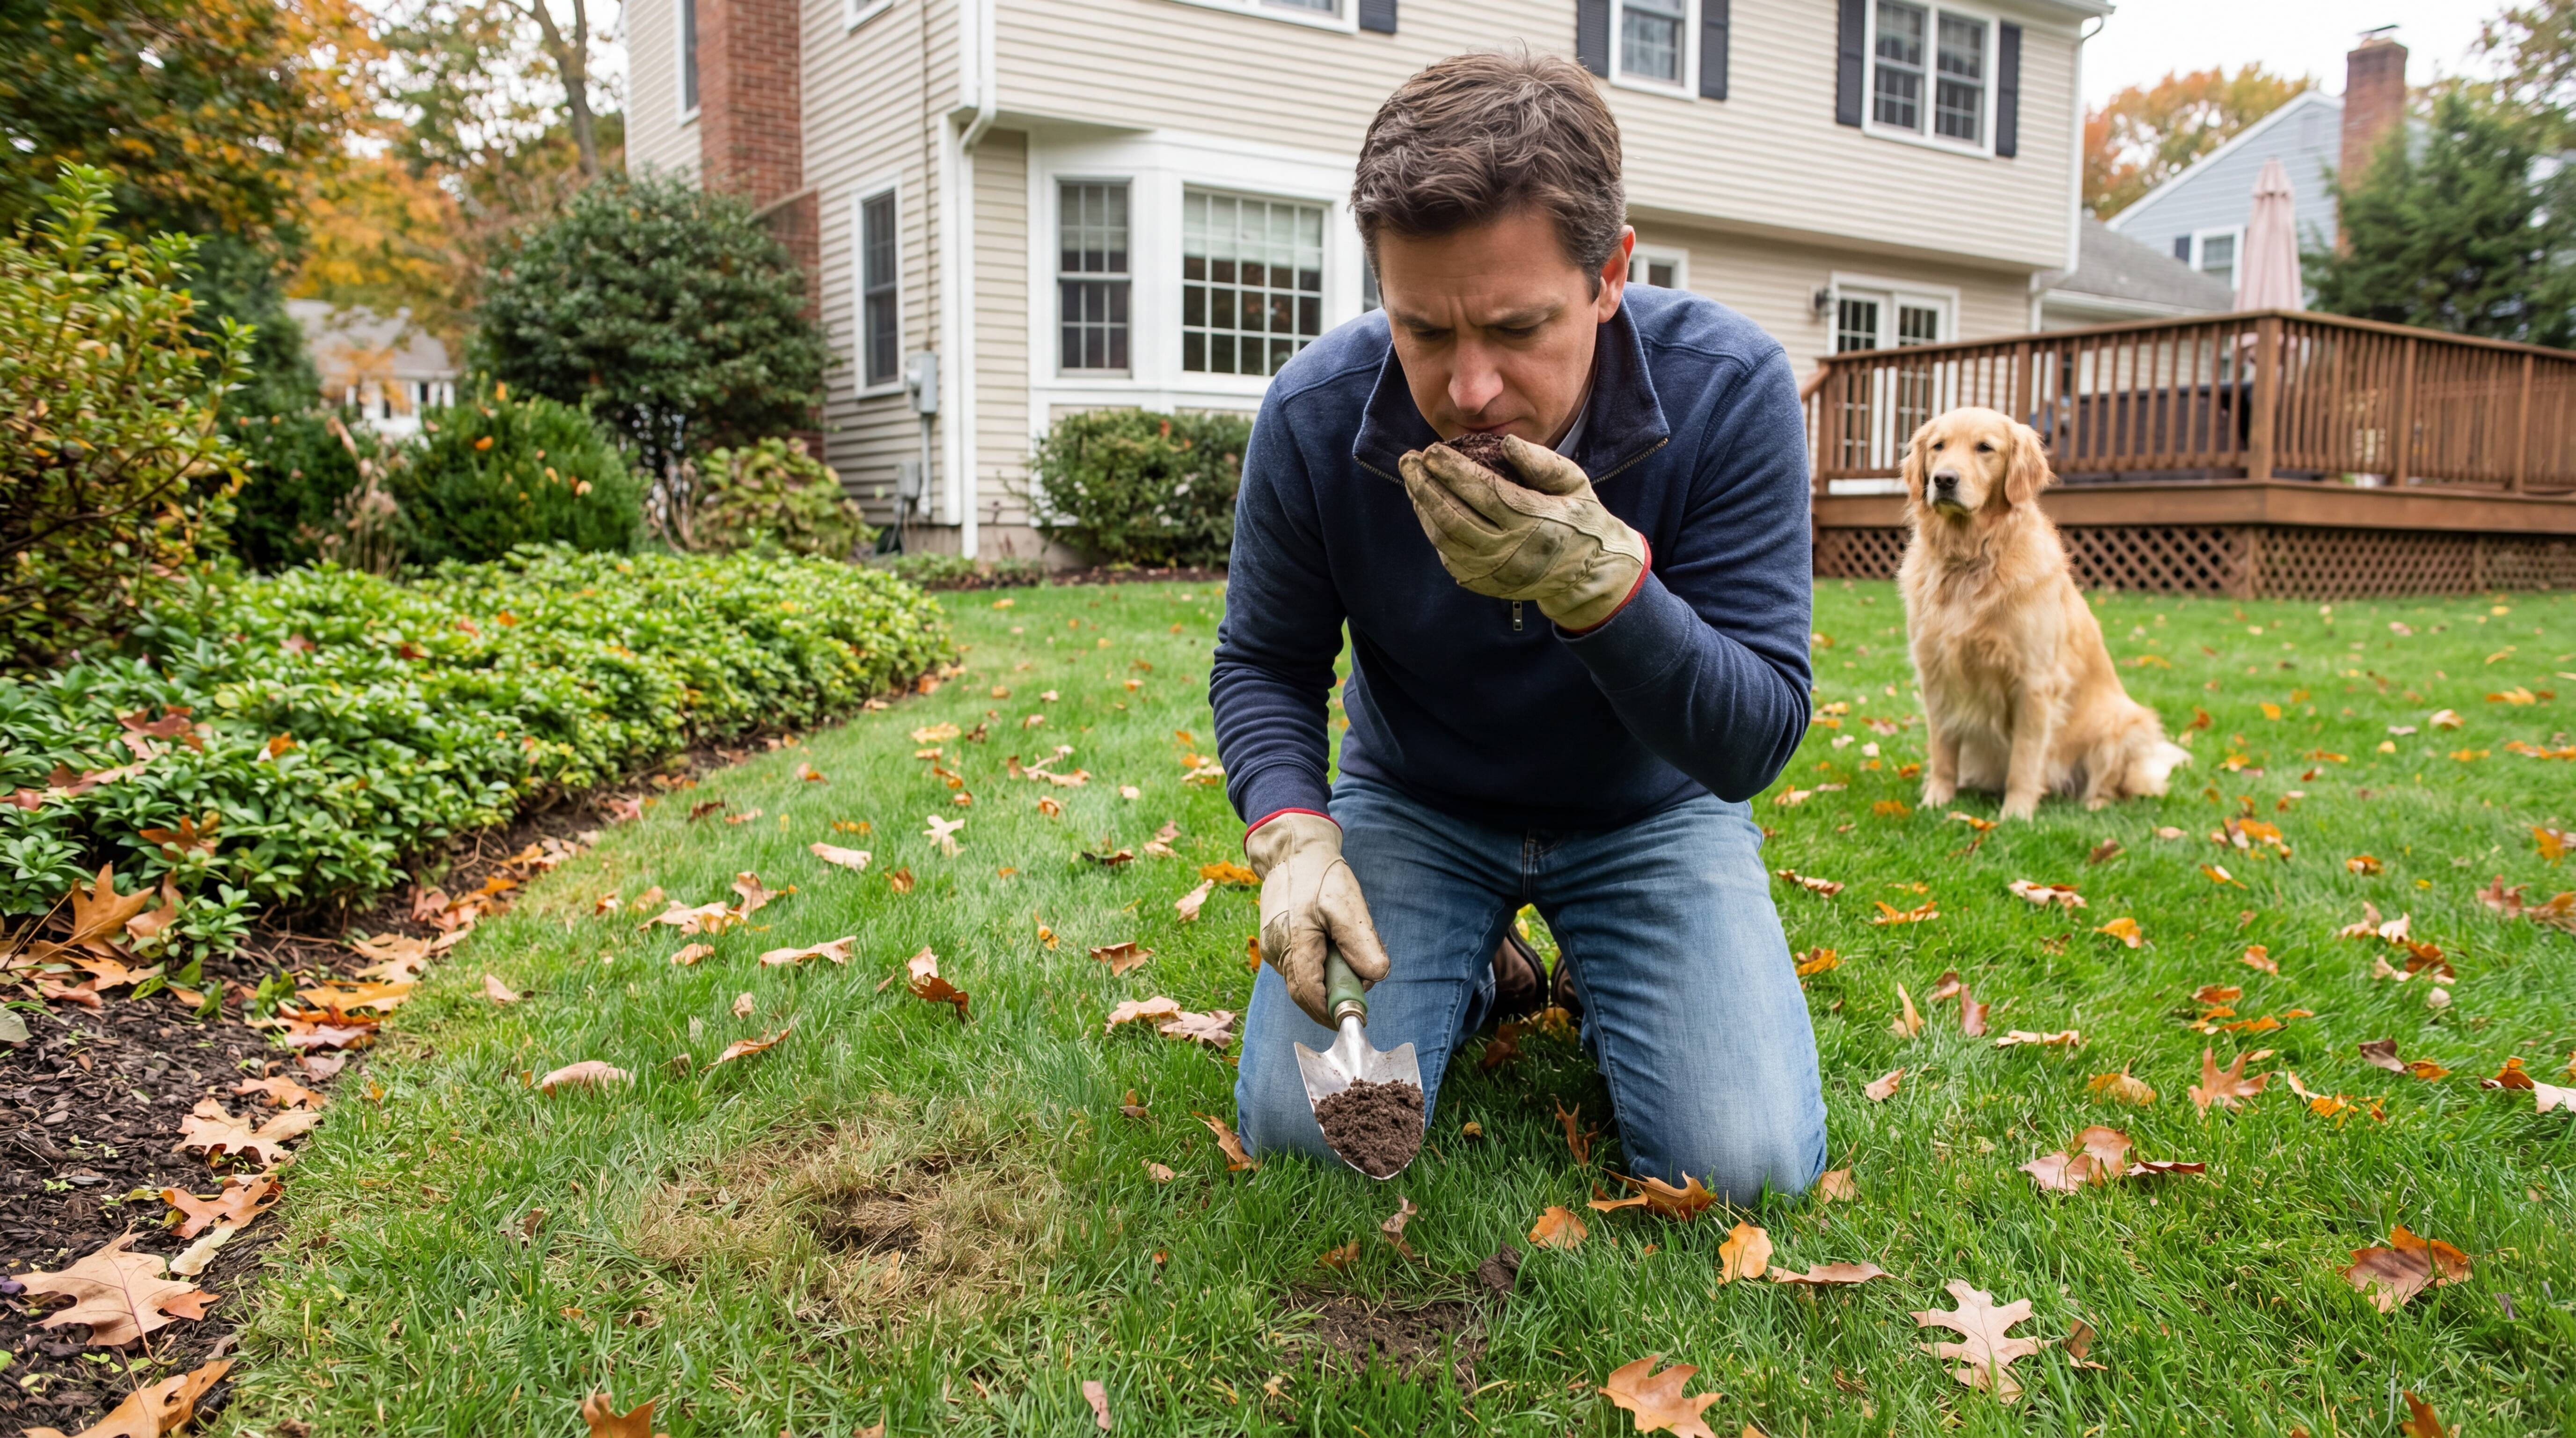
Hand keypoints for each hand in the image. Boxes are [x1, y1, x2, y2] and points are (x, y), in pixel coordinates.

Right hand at [1245, 811, 1391, 1025]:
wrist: (1291, 851)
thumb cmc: (1319, 874)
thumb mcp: (1346, 903)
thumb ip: (1360, 942)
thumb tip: (1375, 976)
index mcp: (1293, 943)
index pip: (1309, 994)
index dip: (1330, 1010)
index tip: (1354, 1015)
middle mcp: (1277, 952)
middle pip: (1305, 992)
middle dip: (1333, 996)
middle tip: (1360, 981)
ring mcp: (1274, 949)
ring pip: (1304, 980)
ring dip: (1328, 978)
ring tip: (1348, 951)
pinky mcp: (1277, 944)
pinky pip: (1300, 966)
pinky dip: (1320, 965)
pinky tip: (1334, 944)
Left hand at [1398, 433, 1647, 631]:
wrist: (1588, 574)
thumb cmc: (1580, 518)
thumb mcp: (1574, 483)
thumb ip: (1543, 462)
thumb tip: (1506, 441)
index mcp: (1532, 520)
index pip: (1482, 490)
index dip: (1452, 470)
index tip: (1431, 450)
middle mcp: (1508, 549)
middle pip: (1453, 513)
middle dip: (1425, 484)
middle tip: (1408, 460)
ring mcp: (1493, 570)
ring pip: (1444, 535)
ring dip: (1421, 505)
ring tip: (1412, 479)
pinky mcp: (1483, 582)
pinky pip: (1447, 553)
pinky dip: (1431, 528)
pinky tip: (1424, 505)